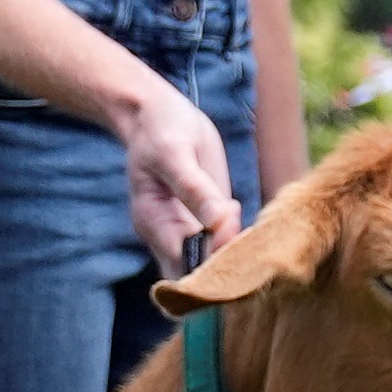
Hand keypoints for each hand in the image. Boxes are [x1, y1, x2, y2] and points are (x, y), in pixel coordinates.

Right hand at [117, 75, 245, 265]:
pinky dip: (237, 239)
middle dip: (225, 262)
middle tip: (237, 221)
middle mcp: (168, 236)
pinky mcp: (206, 222)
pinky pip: (223, 244)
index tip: (229, 224)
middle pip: (197, 276)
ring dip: (234, 251)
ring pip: (212, 264)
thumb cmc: (161, 131)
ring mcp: (188, 232)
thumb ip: (194, 188)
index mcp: (153, 223)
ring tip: (236, 213)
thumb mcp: (175, 152)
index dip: (211, 257)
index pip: (183, 264)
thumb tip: (217, 220)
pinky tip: (237, 211)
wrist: (158, 116)